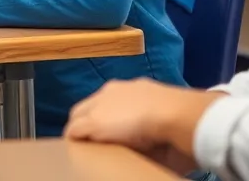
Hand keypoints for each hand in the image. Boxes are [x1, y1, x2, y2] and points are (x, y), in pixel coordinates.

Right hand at [64, 79, 223, 157]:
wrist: (179, 119)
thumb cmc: (131, 118)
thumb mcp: (94, 122)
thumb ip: (78, 128)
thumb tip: (70, 136)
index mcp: (106, 92)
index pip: (81, 110)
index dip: (75, 128)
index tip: (75, 147)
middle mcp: (125, 95)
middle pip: (102, 116)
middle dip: (98, 133)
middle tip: (97, 154)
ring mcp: (148, 106)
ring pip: (126, 126)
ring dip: (122, 139)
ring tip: (120, 156)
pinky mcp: (166, 121)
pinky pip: (148, 136)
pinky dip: (143, 144)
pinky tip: (143, 153)